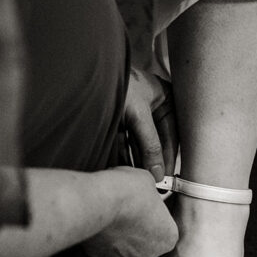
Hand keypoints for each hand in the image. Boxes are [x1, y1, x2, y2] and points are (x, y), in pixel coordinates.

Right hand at [83, 166, 178, 256]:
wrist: (98, 200)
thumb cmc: (129, 191)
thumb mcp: (150, 182)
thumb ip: (151, 193)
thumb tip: (145, 190)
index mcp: (168, 239)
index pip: (165, 228)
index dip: (155, 214)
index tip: (147, 204)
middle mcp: (148, 255)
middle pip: (145, 241)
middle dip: (137, 226)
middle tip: (129, 208)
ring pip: (124, 245)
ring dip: (119, 231)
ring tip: (112, 211)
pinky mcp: (100, 256)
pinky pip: (104, 245)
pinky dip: (102, 234)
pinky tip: (101, 218)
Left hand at [122, 66, 177, 182]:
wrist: (84, 73)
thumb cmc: (117, 83)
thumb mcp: (138, 114)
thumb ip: (150, 144)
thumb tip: (159, 174)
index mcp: (165, 98)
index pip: (172, 133)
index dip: (169, 156)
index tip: (165, 177)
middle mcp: (151, 107)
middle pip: (156, 141)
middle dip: (153, 161)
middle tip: (153, 183)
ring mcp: (134, 115)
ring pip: (139, 145)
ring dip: (139, 162)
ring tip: (140, 181)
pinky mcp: (117, 123)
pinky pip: (125, 144)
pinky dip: (125, 158)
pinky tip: (126, 172)